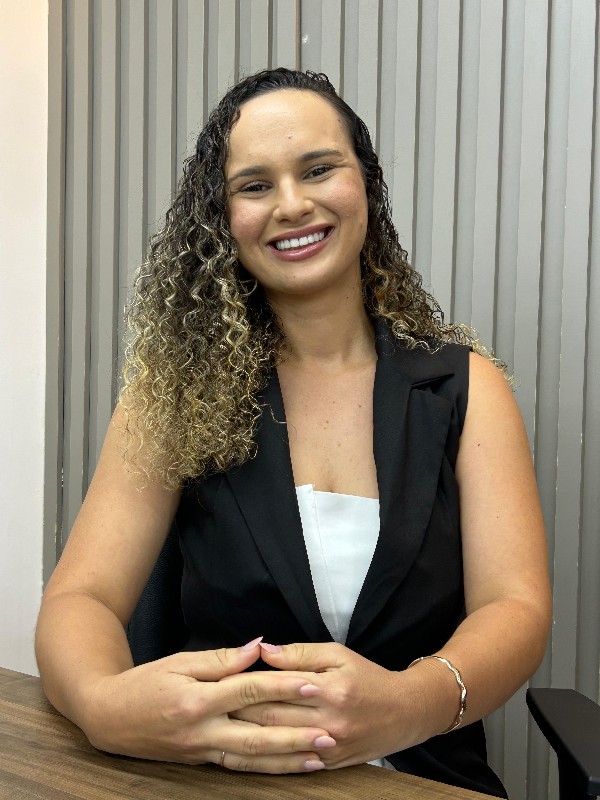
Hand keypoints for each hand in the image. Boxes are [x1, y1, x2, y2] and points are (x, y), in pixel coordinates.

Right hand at [81, 639, 335, 772]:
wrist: (107, 717)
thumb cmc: (144, 682)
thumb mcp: (178, 662)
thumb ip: (220, 659)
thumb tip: (259, 648)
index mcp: (196, 699)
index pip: (248, 690)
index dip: (282, 687)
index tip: (312, 684)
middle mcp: (201, 731)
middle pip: (256, 735)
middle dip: (295, 736)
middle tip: (329, 733)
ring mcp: (201, 751)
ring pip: (251, 759)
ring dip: (287, 760)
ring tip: (319, 757)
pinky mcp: (200, 762)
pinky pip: (239, 767)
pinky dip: (265, 768)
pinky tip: (288, 767)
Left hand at [231, 641, 417, 767]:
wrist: (404, 712)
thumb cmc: (368, 677)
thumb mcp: (337, 654)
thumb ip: (299, 654)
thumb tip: (263, 650)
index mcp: (329, 690)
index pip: (276, 687)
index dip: (245, 683)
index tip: (220, 679)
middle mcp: (328, 722)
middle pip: (270, 718)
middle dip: (236, 711)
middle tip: (209, 703)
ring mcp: (328, 748)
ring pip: (275, 744)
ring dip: (245, 735)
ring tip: (218, 726)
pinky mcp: (328, 764)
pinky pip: (289, 763)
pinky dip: (265, 757)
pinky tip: (244, 751)